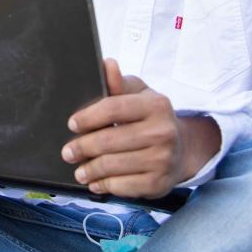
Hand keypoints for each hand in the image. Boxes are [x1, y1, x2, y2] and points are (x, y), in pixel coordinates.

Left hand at [61, 59, 218, 198]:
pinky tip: (96, 183)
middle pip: (108, 140)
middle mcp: (163, 132)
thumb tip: (107, 64)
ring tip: (79, 170)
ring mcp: (162, 159)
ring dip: (89, 170)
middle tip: (68, 152)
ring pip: (112, 165)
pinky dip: (104, 185)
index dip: (88, 117)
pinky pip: (123, 186)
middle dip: (82, 147)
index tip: (72, 124)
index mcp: (156, 105)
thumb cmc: (152, 119)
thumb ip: (120, 83)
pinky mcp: (159, 183)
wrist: (183, 149)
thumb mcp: (140, 95)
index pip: (113, 108)